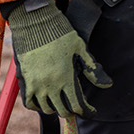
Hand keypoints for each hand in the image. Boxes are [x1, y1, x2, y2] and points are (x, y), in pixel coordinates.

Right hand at [7, 0, 111, 116]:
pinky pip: (30, 103)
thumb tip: (108, 85)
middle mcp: (51, 85)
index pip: (78, 105)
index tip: (91, 111)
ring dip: (56, 109)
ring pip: (47, 109)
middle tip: (77, 107)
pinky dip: (38, 106)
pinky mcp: (25, 81)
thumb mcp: (81, 49)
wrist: (35, 22)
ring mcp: (37, 84)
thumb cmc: (61, 33)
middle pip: (63, 110)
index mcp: (67, 77)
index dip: (87, 111)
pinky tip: (45, 102)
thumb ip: (93, 69)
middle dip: (73, 111)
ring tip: (62, 103)